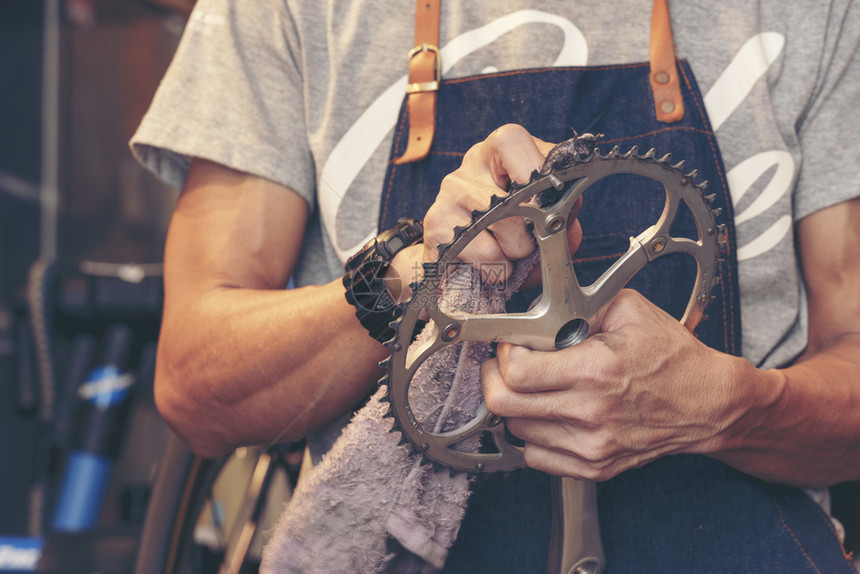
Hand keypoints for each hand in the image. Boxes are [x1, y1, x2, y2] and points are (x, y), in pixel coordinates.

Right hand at [421, 124, 582, 285]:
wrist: (466, 251)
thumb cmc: (513, 226)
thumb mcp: (545, 209)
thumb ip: (566, 208)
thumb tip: (570, 213)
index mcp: (498, 151)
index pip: (512, 142)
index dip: (535, 172)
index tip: (548, 202)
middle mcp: (469, 166)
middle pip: (509, 199)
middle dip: (529, 234)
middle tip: (530, 245)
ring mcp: (448, 194)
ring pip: (493, 228)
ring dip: (510, 255)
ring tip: (508, 257)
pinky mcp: (435, 225)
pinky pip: (477, 252)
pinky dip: (492, 269)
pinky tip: (488, 264)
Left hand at [481, 289, 749, 480]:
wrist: (708, 404)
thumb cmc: (672, 357)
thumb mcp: (629, 310)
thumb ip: (579, 304)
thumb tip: (538, 307)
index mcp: (596, 371)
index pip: (517, 372)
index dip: (504, 354)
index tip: (512, 345)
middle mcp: (590, 413)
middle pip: (503, 405)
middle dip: (494, 379)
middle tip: (504, 366)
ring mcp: (591, 446)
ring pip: (515, 430)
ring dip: (516, 406)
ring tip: (537, 388)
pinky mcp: (593, 467)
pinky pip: (536, 457)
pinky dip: (533, 435)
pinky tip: (550, 414)